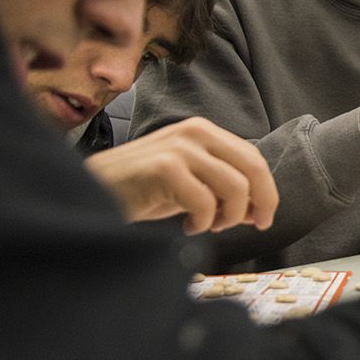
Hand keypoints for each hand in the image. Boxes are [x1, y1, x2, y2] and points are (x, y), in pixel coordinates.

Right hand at [84, 117, 277, 233]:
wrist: (93, 191)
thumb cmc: (142, 190)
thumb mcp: (190, 183)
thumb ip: (223, 189)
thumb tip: (258, 210)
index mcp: (204, 131)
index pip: (253, 158)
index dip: (266, 191)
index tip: (261, 217)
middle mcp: (195, 132)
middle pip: (253, 168)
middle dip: (261, 202)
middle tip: (254, 225)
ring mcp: (179, 148)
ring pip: (234, 187)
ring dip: (228, 216)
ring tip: (208, 226)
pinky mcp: (164, 168)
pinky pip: (205, 202)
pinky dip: (203, 223)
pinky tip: (187, 227)